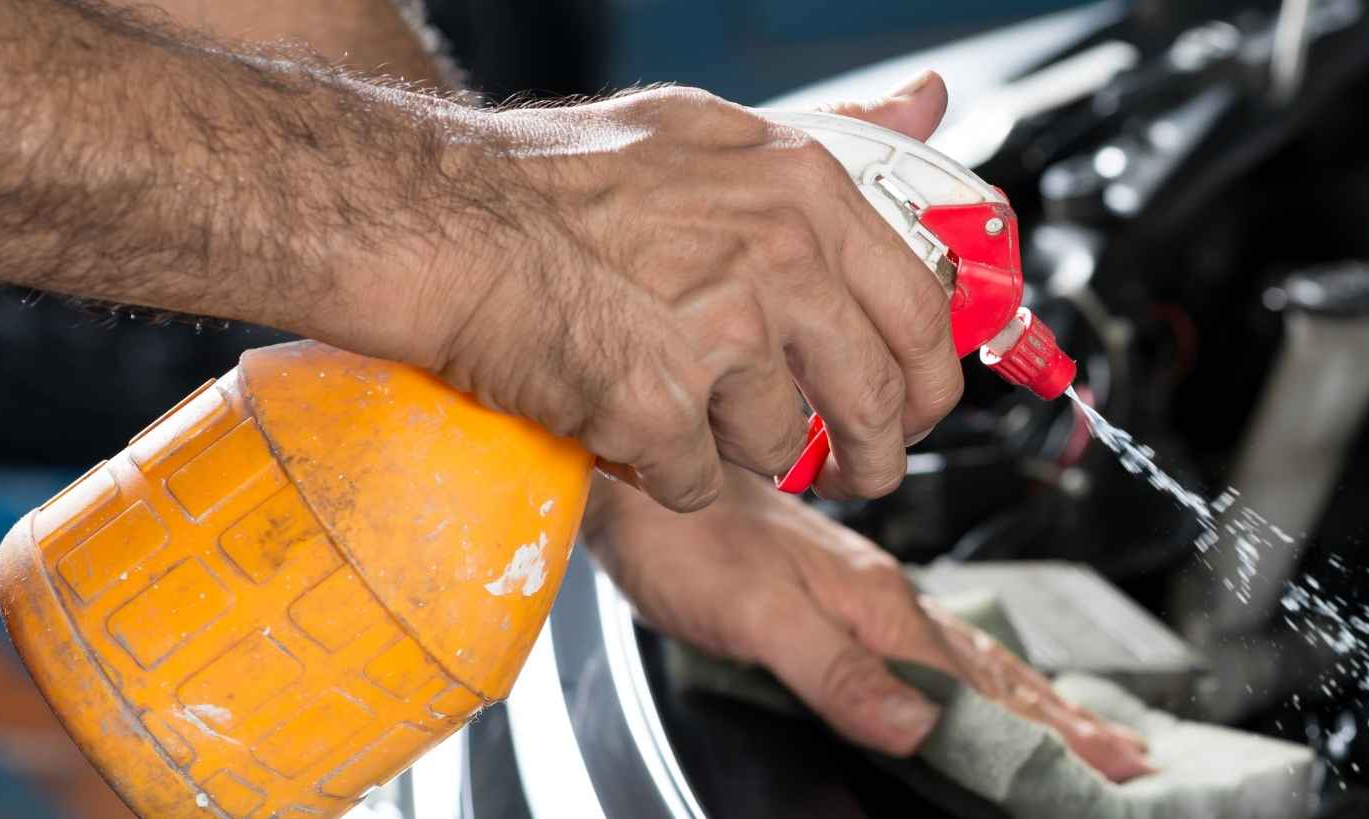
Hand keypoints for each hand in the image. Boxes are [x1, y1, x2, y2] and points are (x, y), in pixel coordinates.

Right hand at [418, 75, 966, 510]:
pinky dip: (662, 473)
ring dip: (734, 449)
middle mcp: (780, 257)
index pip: (923, 310)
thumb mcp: (711, 130)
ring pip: (779, 447)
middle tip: (854, 469)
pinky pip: (698, 481)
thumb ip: (831, 135)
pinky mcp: (660, 407)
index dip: (927, 380)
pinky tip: (623, 424)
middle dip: (873, 455)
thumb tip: (929, 103)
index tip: (914, 405)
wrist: (439, 221)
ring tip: (674, 405)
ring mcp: (723, 335)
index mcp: (804, 188)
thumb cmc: (553, 177)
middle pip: (877, 399)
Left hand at [583, 468, 1154, 781]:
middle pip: (995, 670)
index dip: (1050, 728)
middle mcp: (885, 597)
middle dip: (1066, 717)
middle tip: (1128, 756)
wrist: (642, 476)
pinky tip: (983, 684)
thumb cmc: (687, 539)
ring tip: (1084, 728)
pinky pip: (936, 643)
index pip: (984, 686)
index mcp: (879, 606)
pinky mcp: (844, 593)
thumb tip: (918, 724)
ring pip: (972, 654)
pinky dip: (980, 675)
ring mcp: (869, 593)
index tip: (1113, 761)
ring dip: (1033, 697)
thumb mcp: (759, 614)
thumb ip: (838, 669)